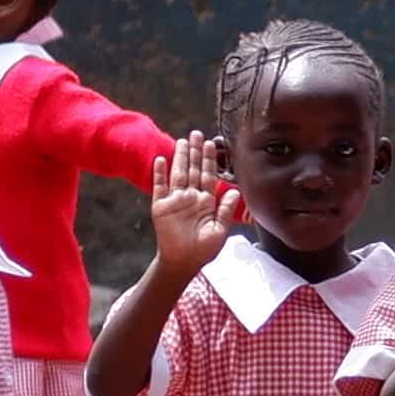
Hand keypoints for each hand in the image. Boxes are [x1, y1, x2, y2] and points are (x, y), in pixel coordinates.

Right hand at [145, 130, 239, 276]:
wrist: (183, 262)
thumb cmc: (203, 250)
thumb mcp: (220, 231)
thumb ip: (226, 210)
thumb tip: (235, 190)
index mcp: (206, 201)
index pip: (208, 175)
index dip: (209, 160)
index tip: (212, 143)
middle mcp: (190, 197)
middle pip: (193, 169)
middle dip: (195, 152)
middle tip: (196, 133)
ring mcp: (175, 200)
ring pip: (178, 173)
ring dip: (180, 157)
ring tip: (182, 141)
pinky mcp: (161, 206)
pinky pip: (159, 186)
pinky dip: (160, 174)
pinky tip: (161, 160)